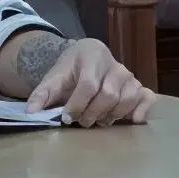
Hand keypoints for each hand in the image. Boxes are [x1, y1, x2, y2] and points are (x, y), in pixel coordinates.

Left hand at [14, 31, 152, 124]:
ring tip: (99, 121)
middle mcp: (115, 65)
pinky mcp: (139, 87)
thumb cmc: (70, 70)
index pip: (88, 84)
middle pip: (109, 95)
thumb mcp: (54, 77)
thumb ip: (43, 93)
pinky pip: (147, 98)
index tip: (66, 118)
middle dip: (93, 113)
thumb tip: (31, 112)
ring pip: (127, 99)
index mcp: (92, 55)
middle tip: (82, 122)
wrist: (86, 59)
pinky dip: (142, 110)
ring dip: (112, 115)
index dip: (77, 105)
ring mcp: (129, 76)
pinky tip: (131, 121)